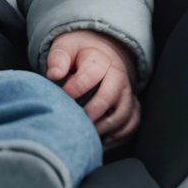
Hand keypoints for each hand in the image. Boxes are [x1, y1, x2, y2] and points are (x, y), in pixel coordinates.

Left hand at [45, 29, 141, 147]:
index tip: (62, 97)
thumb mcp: (65, 48)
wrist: (98, 51)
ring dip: (107, 127)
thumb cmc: (78, 53)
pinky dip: (121, 134)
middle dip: (93, 111)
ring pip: (125, 112)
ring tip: (88, 133)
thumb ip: (58, 58)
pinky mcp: (131, 104)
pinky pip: (133, 121)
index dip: (74, 88)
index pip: (91, 75)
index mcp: (101, 60)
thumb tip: (54, 74)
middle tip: (77, 121)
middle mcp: (118, 76)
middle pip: (111, 95)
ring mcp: (126, 91)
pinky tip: (104, 140)